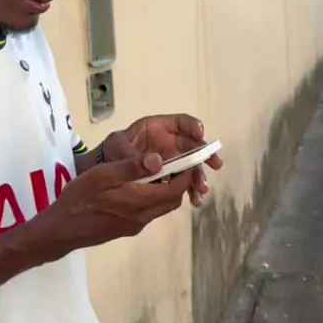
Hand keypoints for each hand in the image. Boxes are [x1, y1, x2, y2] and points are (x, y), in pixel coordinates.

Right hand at [37, 155, 192, 254]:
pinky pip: (148, 212)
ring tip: (155, 172)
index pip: (176, 189)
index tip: (185, 158)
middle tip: (173, 163)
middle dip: (178, 182)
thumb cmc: (80, 198)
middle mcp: (143, 216)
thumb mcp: (104, 175)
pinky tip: (136, 187)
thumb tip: (159, 159)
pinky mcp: (126, 228)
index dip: (185, 174)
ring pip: (160, 207)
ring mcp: (135, 225)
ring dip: (165, 190)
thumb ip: (131, 168)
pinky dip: (151, 198)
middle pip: (172, 200)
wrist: (62, 230)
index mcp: (141, 201)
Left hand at [103, 114, 222, 206]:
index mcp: (158, 128)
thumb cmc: (113, 151)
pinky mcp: (171, 175)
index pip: (180, 122)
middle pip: (193, 145)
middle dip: (204, 155)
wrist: (107, 170)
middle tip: (215, 164)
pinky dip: (190, 190)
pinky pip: (184, 181)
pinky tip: (195, 200)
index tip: (200, 134)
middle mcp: (170, 142)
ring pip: (192, 165)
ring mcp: (172, 158)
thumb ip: (133, 155)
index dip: (192, 126)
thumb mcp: (117, 147)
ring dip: (198, 176)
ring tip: (201, 190)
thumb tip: (155, 162)